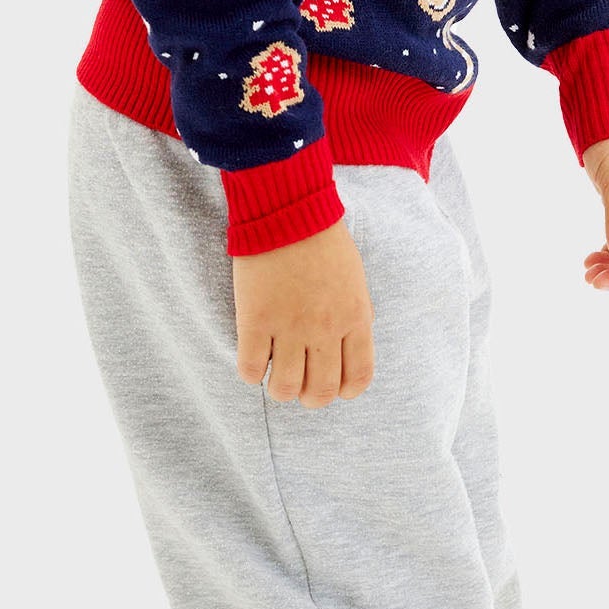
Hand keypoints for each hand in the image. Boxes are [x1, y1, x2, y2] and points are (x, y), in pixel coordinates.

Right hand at [232, 217, 376, 404]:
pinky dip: (252, 373)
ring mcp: (290, 327)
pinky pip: (251, 368)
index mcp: (355, 318)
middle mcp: (325, 329)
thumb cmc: (323, 240)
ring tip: (275, 377)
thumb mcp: (354, 281)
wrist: (287, 210)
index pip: (357, 377)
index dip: (343, 392)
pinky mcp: (256, 320)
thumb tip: (345, 350)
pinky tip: (253, 360)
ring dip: (280, 391)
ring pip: (286, 388)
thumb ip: (354, 317)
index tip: (332, 389)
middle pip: (321, 391)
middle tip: (300, 388)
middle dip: (310, 399)